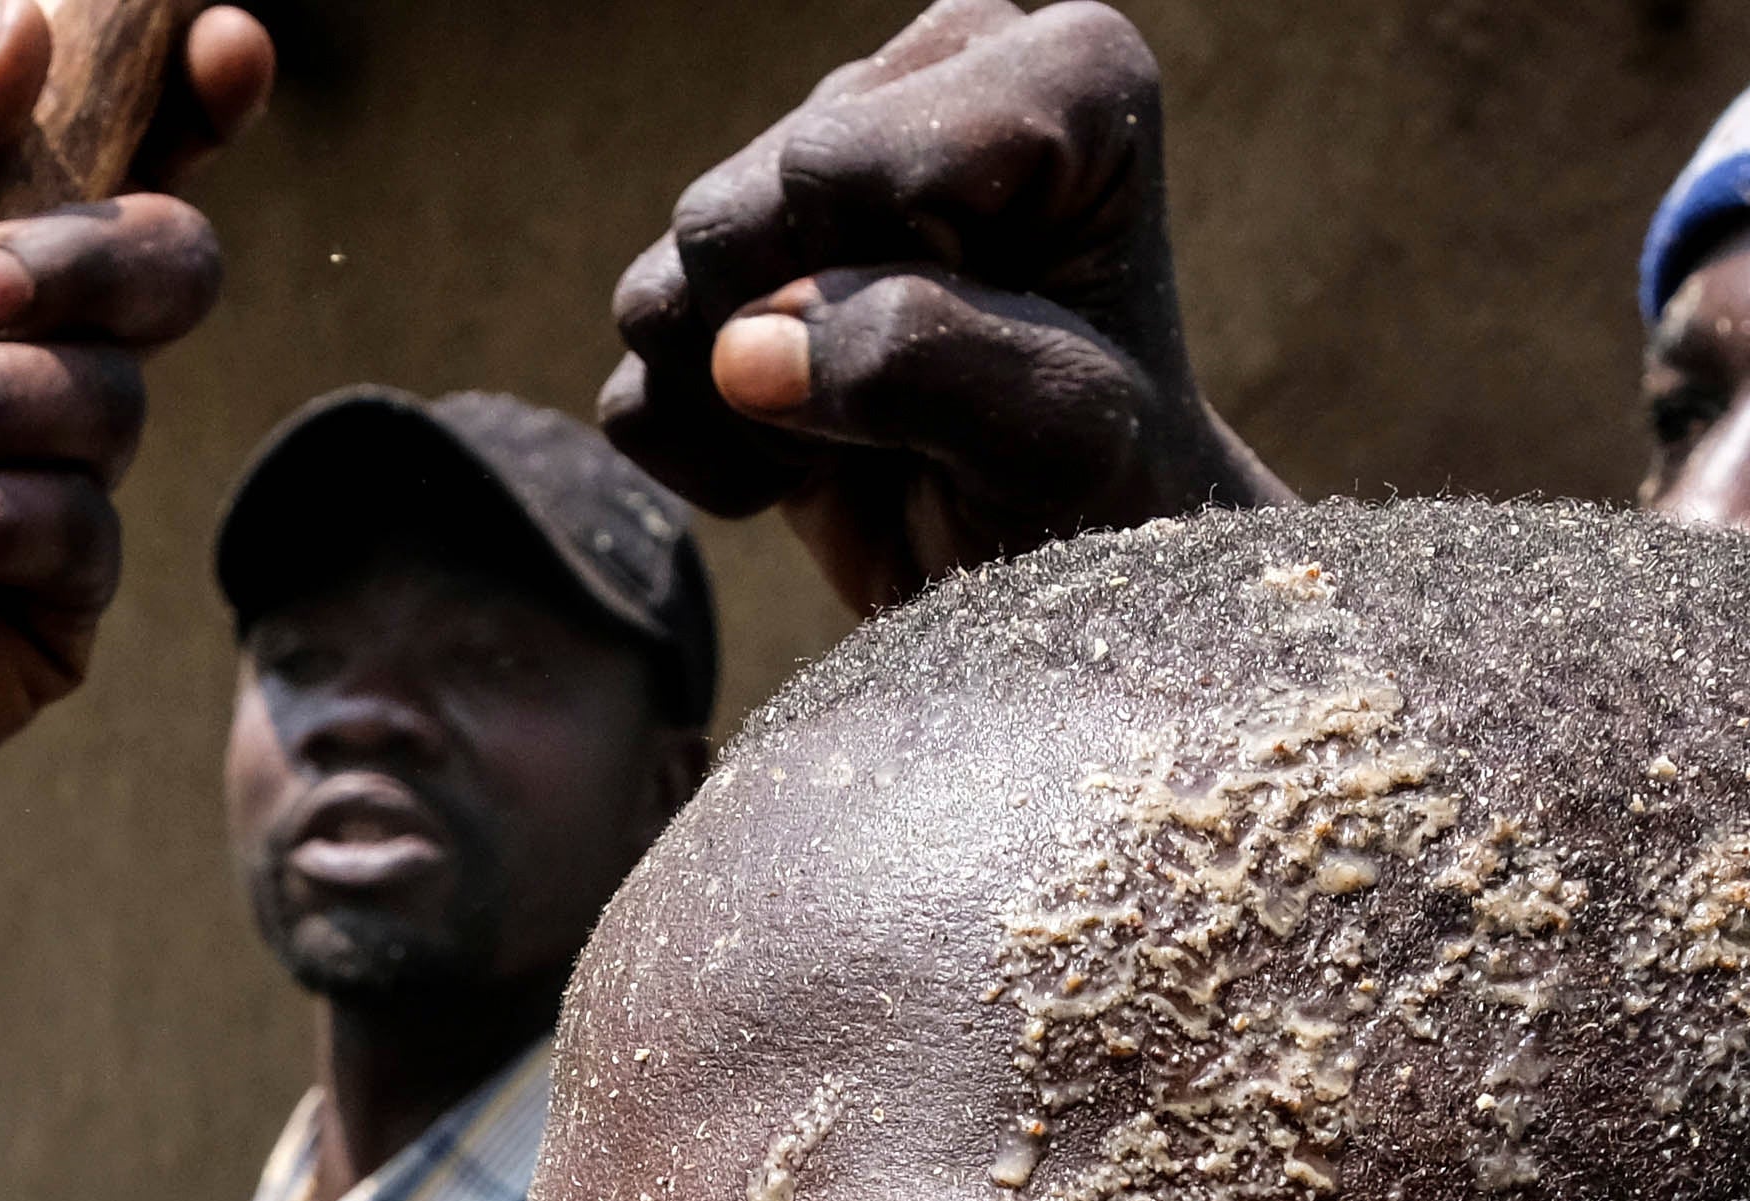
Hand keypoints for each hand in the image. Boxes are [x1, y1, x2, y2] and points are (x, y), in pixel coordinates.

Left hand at [0, 3, 276, 920]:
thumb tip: (18, 26)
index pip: (131, 149)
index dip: (197, 92)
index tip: (226, 49)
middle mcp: (50, 349)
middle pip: (173, 259)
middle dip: (84, 262)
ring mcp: (70, 470)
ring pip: (114, 400)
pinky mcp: (67, 589)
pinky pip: (82, 527)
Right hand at [599, 0, 1285, 619]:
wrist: (1061, 574)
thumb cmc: (1108, 495)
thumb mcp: (1058, 439)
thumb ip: (921, 362)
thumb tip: (740, 352)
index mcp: (1058, 77)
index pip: (838, 160)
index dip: (873, 292)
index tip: (987, 361)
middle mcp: (929, 84)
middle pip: (737, 212)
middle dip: (797, 350)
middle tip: (910, 426)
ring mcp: (820, 169)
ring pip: (674, 278)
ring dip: (748, 409)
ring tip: (864, 443)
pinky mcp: (738, 272)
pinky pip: (641, 362)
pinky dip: (708, 449)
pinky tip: (809, 458)